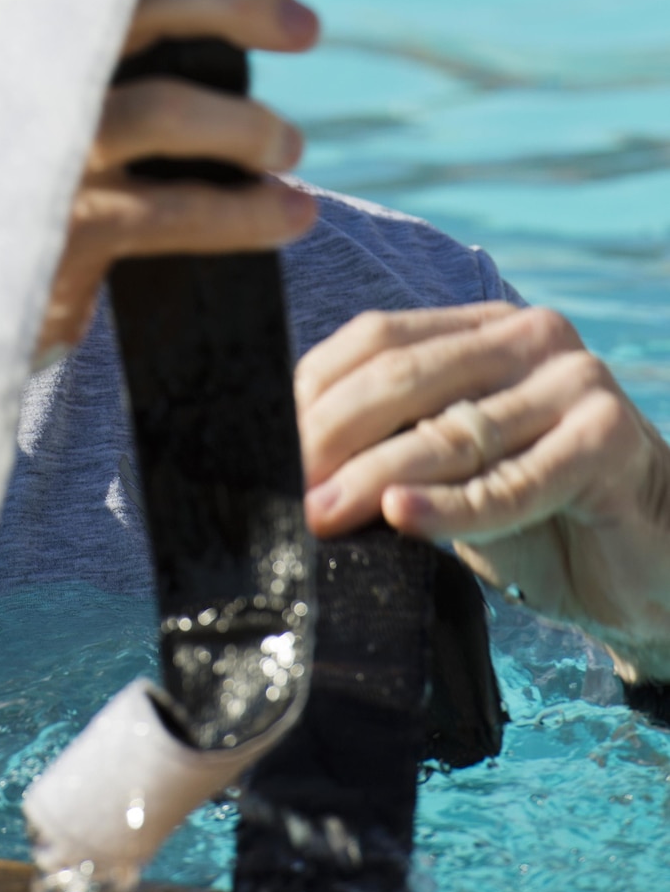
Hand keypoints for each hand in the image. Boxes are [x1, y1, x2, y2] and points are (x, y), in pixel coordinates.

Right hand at [42, 0, 318, 354]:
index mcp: (25, 29)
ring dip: (249, 125)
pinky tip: (292, 214)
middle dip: (238, 3)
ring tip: (289, 148)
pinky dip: (248, 211)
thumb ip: (120, 57)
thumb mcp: (66, 109)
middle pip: (141, 6)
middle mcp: (25, 75)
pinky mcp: (64, 229)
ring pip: (166, 109)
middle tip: (307, 27)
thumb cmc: (37, 192)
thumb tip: (237, 9)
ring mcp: (43, 153)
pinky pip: (177, 208)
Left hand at [296, 303, 669, 678]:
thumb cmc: (535, 512)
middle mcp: (532, 338)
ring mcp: (577, 383)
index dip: (312, 391)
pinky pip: (513, 480)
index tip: (259, 441)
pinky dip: (452, 506)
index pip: (377, 340)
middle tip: (278, 488)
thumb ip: (389, 441)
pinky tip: (403, 518)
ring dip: (374, 477)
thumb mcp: (450, 465)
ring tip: (319, 512)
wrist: (643, 564)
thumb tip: (285, 459)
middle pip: (404, 378)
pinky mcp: (609, 441)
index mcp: (484, 327)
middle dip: (329, 437)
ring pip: (452, 432)